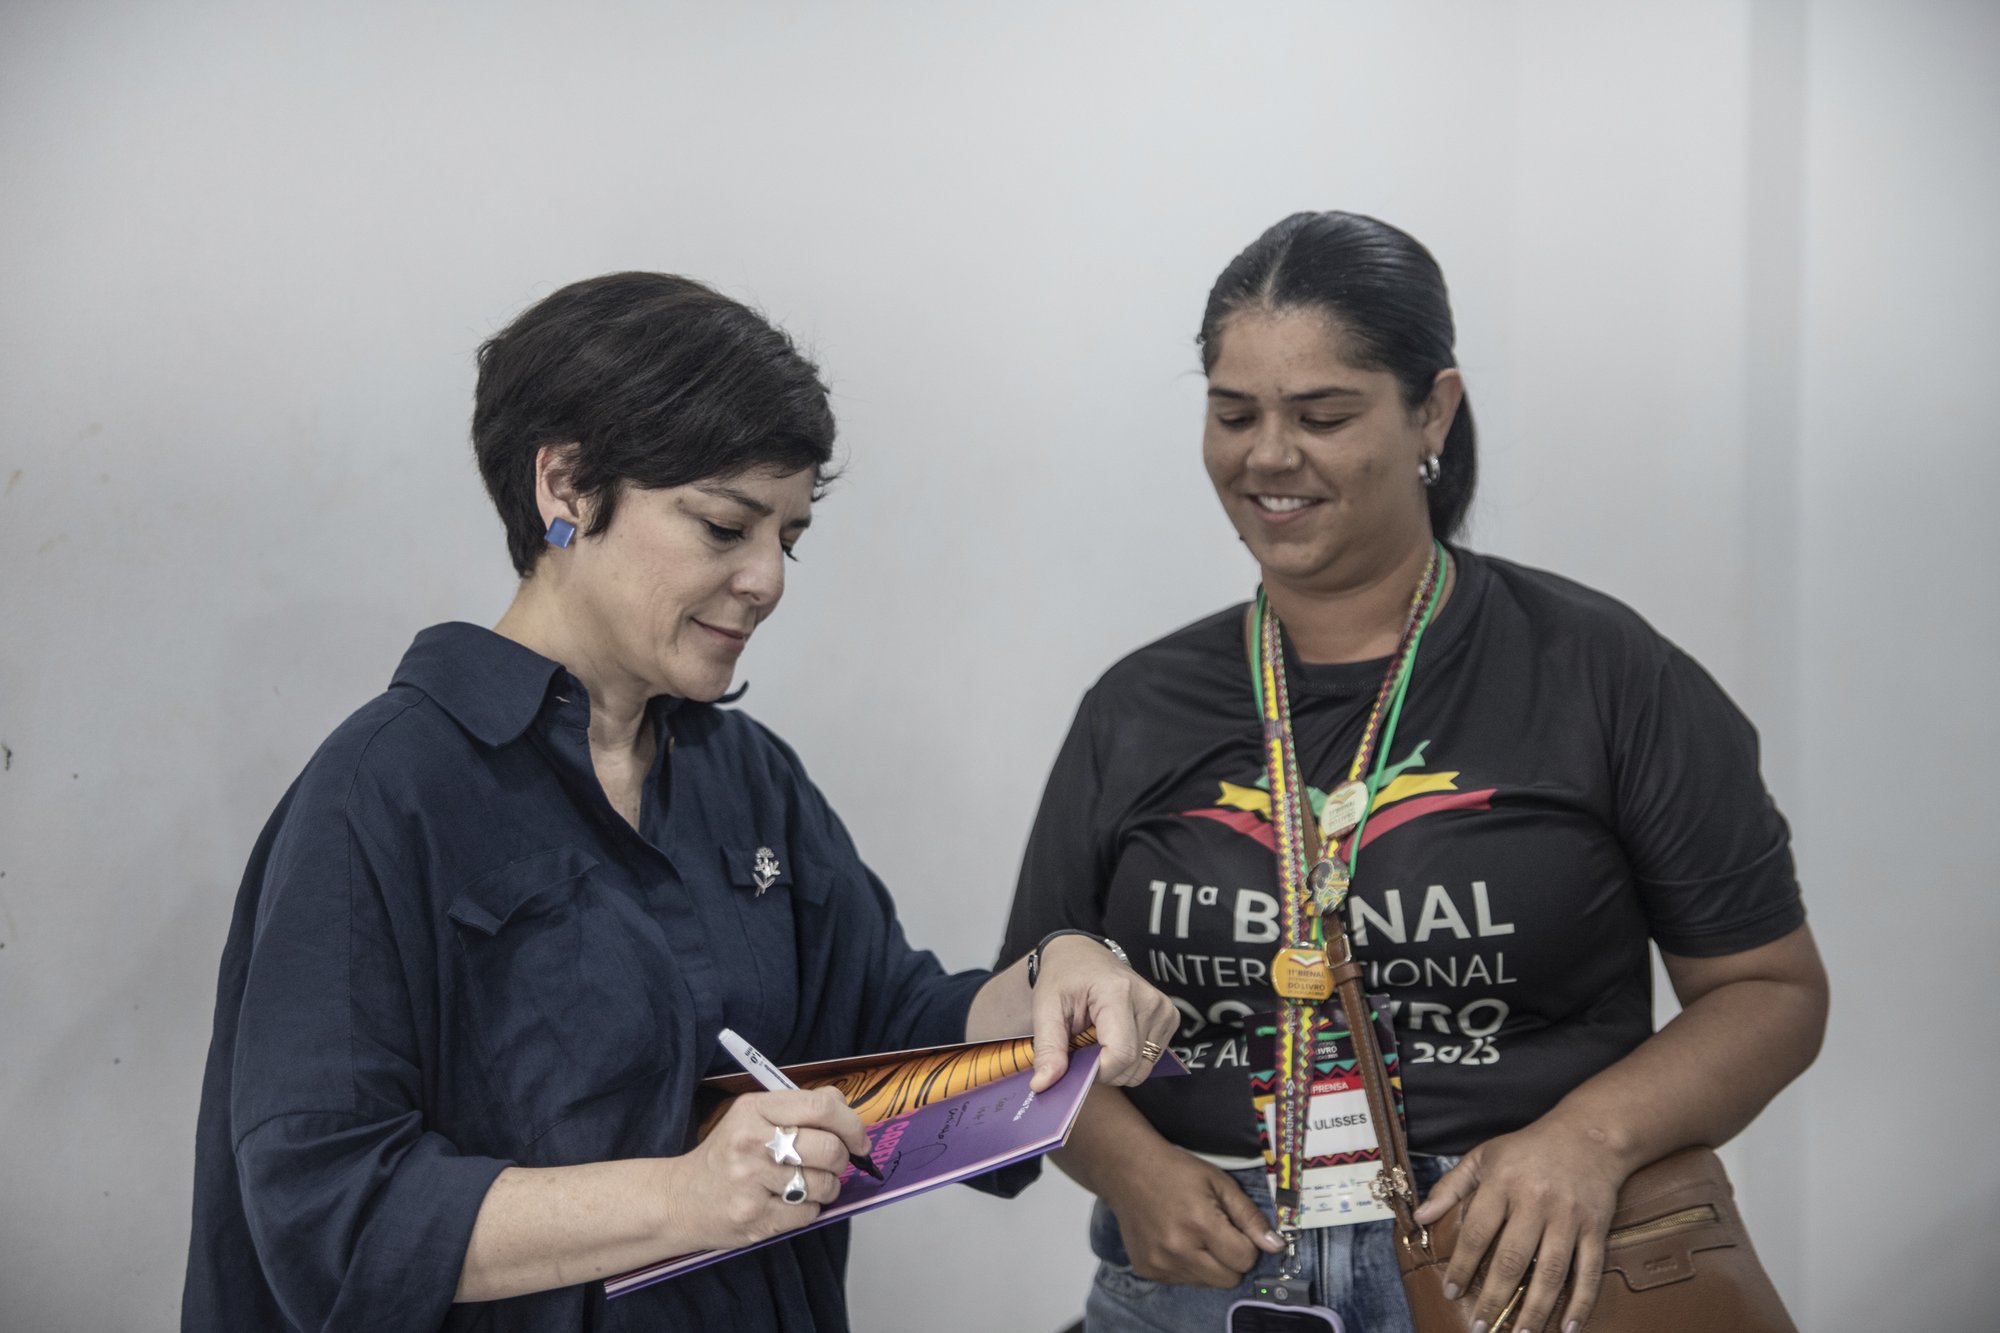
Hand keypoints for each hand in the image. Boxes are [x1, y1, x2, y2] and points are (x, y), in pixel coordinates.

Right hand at [668, 1087, 870, 1251]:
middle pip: (829, 1149)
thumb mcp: (752, 1116)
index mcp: (753, 1110)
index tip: (860, 1139)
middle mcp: (750, 1143)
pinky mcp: (755, 1219)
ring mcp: (751, 1183)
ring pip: (824, 1184)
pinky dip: (808, 1210)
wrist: (680, 1200)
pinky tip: (788, 1203)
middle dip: (841, 1160)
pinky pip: (808, 1213)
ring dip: (827, 1187)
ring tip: (805, 1184)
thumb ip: (798, 1106)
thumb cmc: (725, 1155)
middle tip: (832, 1164)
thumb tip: (844, 1106)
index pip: (821, 1107)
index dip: (852, 1124)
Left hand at [1029, 934, 1179, 1091]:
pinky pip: (1150, 1059)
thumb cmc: (1062, 978)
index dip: (1096, 1071)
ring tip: (1097, 1039)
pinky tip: (1113, 1035)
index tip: (1075, 1062)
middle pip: (1133, 1066)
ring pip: (1143, 1068)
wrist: (1082, 953)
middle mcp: (1149, 1000)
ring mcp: (1164, 1009)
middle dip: (1103, 1069)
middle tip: (1082, 1047)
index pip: (1120, 1055)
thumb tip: (1043, 1086)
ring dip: (1116, 1065)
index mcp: (1119, 992)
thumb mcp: (1045, 1008)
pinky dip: (1129, 1057)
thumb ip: (1047, 1048)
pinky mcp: (1169, 1017)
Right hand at [1099, 1136, 1285, 1287]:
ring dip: (1208, 1264)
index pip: (1245, 1259)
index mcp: (1200, 1223)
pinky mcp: (1147, 1270)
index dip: (1247, 1244)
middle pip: (1229, 1279)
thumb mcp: (1220, 1183)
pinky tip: (1175, 1239)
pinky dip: (1186, 1265)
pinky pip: (1183, 1281)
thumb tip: (1275, 1246)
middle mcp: (1178, 1250)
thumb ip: (1250, 1216)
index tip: (1234, 1227)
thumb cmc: (1177, 1171)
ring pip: (1207, 1283)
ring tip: (1192, 1233)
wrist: (1127, 1170)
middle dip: (1231, 1259)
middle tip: (1217, 1232)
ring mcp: (1160, 1263)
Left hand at [1413, 1119, 1631, 1332]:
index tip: (1452, 1292)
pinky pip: (1589, 1271)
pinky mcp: (1596, 1227)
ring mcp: (1568, 1217)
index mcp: (1503, 1183)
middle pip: (1512, 1259)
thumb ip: (1451, 1186)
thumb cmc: (1528, 1148)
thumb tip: (1420, 1217)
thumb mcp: (1484, 1156)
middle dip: (1495, 1298)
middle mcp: (1535, 1201)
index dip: (1462, 1266)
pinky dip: (1580, 1302)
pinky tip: (1568, 1328)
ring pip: (1550, 1271)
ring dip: (1535, 1310)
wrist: (1590, 1134)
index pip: (1477, 1232)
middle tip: (1481, 1328)